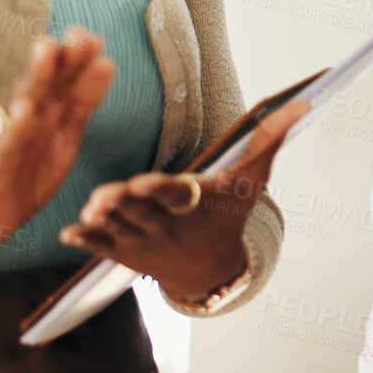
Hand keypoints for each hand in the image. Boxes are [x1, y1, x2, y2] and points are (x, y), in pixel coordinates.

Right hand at [0, 29, 113, 244]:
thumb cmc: (28, 174)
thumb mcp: (65, 135)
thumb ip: (83, 103)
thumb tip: (106, 62)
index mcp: (49, 111)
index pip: (68, 81)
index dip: (80, 61)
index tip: (95, 40)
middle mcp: (29, 117)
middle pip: (49, 82)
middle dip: (63, 58)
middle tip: (77, 34)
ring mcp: (13, 135)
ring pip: (27, 102)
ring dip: (38, 75)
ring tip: (48, 48)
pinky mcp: (0, 158)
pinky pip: (10, 142)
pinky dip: (17, 127)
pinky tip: (25, 110)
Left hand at [63, 99, 307, 301]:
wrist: (209, 270)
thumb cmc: (228, 217)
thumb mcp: (252, 180)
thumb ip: (270, 138)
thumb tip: (301, 102)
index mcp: (195, 202)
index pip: (177, 193)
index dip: (159, 189)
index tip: (144, 184)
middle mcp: (167, 223)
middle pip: (142, 211)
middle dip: (124, 204)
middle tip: (105, 198)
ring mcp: (143, 239)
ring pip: (119, 227)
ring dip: (104, 220)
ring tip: (92, 209)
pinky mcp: (124, 251)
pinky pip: (102, 248)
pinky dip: (87, 241)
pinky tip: (70, 233)